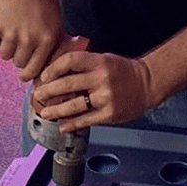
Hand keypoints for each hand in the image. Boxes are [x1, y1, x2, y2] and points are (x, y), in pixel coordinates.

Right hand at [0, 0, 63, 81]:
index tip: (23, 75)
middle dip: (17, 55)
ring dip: (5, 47)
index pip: (35, 69)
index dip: (28, 74)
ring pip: (4, 55)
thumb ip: (50, 42)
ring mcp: (11, 34)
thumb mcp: (55, 21)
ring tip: (9, 32)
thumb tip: (47, 62)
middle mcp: (29, 40)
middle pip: (18, 62)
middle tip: (17, 42)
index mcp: (46, 40)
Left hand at [33, 50, 155, 132]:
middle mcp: (102, 78)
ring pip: (74, 105)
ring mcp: (106, 97)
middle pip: (68, 84)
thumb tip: (57, 73)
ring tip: (46, 112)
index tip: (44, 76)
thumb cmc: (124, 71)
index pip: (70, 61)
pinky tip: (63, 126)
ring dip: (56, 110)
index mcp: (99, 62)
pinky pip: (86, 120)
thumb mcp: (105, 59)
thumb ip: (85, 65)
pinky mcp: (110, 114)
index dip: (53, 68)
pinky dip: (72, 124)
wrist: (148, 83)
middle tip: (38, 96)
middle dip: (48, 91)